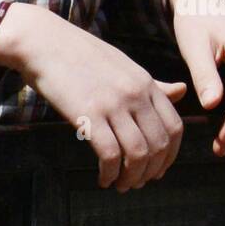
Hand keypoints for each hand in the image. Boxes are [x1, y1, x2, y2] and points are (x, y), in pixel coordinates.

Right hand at [0, 2, 187, 191]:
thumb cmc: (79, 53)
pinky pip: (109, 154)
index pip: (175, 127)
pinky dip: (109, 174)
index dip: (170, 155)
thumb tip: (182, 91)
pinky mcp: (87, 113)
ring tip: (120, 185)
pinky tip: (102, 178)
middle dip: (151, 172)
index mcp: (145, 81)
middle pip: (159, 144)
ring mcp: (112, 102)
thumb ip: (152, 84)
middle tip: (137, 183)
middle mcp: (134, 93)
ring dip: (131, 177)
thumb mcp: (122, 65)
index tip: (158, 169)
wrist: (42, 41)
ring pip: (137, 153)